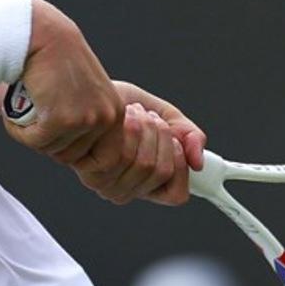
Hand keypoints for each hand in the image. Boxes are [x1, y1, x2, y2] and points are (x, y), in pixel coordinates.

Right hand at [1, 0, 122, 165]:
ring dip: (31, 135)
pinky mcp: (60, 120)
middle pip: (72, 156)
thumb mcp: (85, 90)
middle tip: (33, 120)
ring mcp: (84, 120)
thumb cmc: (56, 58)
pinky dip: (17, 131)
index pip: (105, 158)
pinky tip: (10, 114)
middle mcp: (106, 118)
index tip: (55, 141)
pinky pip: (33, 141)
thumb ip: (87, 115)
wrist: (42, 34)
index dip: (77, 156)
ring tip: (22, 112)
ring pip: (51, 149)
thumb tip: (76, 155)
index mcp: (116, 112)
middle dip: (49, 142)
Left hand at [72, 82, 206, 205]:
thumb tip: (198, 161)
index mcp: (144, 185)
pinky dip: (131, 129)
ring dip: (147, 129)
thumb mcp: (163, 115)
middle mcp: (125, 190)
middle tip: (150, 117)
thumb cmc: (121, 105)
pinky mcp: (90, 171)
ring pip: (147, 164)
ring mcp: (106, 184)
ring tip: (135, 113)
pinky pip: (126, 157)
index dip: (181, 164)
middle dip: (163, 135)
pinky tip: (124, 114)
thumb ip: (186, 134)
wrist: (86, 90)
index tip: (175, 137)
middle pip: (162, 172)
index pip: (177, 195)